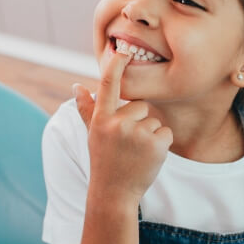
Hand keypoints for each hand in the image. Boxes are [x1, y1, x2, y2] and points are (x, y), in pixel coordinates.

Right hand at [74, 51, 172, 203]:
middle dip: (138, 121)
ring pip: (154, 120)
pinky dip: (161, 144)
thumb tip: (77, 86)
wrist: (114, 193)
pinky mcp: (156, 144)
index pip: (107, 84)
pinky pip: (166, 132)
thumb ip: (87, 109)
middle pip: (140, 105)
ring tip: (136, 153)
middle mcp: (117, 123)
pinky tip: (148, 157)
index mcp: (101, 118)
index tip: (123, 50)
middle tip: (127, 144)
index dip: (116, 65)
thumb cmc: (104, 160)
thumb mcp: (92, 134)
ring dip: (150, 135)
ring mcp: (137, 134)